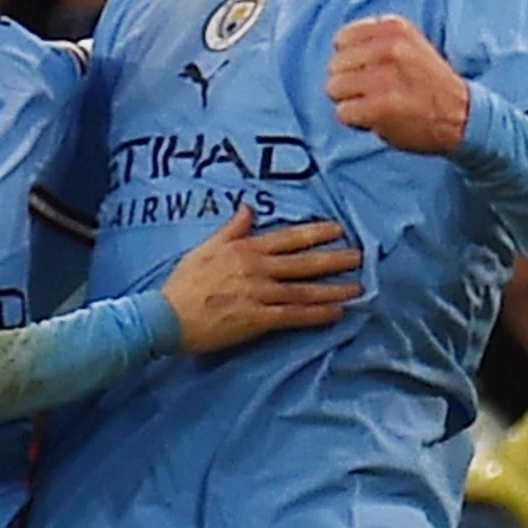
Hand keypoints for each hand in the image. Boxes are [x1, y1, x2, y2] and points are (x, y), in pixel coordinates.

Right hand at [160, 207, 359, 353]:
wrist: (166, 316)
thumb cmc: (184, 283)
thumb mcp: (205, 248)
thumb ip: (231, 229)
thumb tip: (248, 208)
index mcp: (244, 249)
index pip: (288, 238)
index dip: (315, 233)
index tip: (338, 229)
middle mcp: (256, 268)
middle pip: (303, 262)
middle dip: (334, 259)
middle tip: (361, 256)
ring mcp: (258, 294)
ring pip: (303, 289)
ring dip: (332, 288)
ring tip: (357, 286)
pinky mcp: (257, 320)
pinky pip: (294, 316)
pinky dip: (317, 314)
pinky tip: (337, 313)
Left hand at [326, 15, 469, 154]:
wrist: (461, 115)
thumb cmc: (428, 82)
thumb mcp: (408, 44)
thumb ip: (374, 40)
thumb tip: (336, 50)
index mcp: (393, 27)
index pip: (341, 40)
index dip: (351, 60)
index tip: (371, 71)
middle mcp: (388, 47)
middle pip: (334, 65)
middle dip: (348, 82)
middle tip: (375, 92)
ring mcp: (384, 77)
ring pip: (333, 88)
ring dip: (350, 101)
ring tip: (375, 104)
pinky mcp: (381, 107)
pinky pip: (343, 112)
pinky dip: (356, 121)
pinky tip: (377, 118)